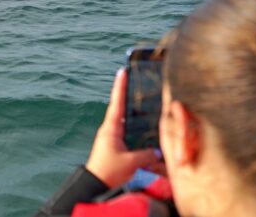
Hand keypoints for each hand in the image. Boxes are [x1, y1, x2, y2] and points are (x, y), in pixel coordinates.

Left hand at [85, 68, 163, 187]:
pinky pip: (129, 133)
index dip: (120, 87)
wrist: (96, 184)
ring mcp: (113, 137)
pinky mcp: (116, 146)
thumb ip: (147, 155)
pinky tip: (146, 128)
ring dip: (134, 113)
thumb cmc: (109, 171)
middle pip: (122, 108)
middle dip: (129, 96)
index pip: (117, 103)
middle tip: (137, 82)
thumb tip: (159, 151)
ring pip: (126, 121)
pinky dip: (137, 129)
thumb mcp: (131, 162)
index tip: (122, 72)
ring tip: (145, 101)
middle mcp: (111, 129)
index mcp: (111, 128)